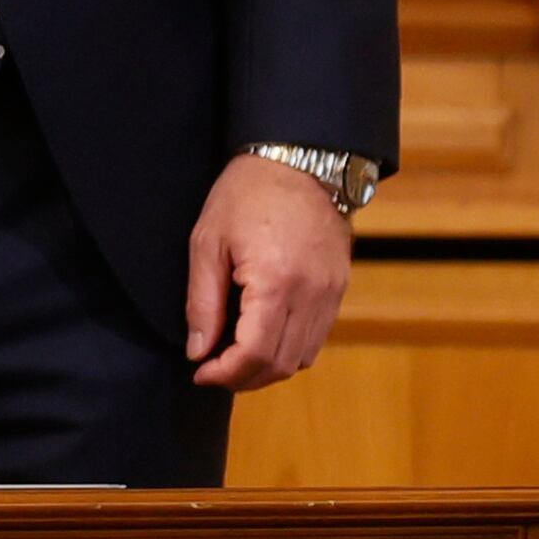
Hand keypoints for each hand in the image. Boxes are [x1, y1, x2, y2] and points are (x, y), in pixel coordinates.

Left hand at [185, 151, 353, 390]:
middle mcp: (311, 293)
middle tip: (212, 370)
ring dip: (267, 368)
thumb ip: (202, 302)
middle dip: (243, 378)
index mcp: (276, 282)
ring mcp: (331, 292)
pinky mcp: (339, 287)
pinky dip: (289, 349)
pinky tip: (262, 337)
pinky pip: (317, 337)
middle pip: (281, 364)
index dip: (224, 374)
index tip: (200, 372)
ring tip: (234, 358)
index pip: (254, 354)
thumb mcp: (207, 243)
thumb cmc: (247, 195)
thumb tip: (198, 351)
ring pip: (303, 357)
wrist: (300, 160)